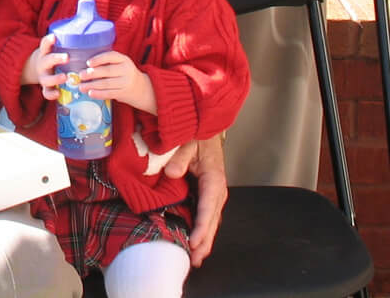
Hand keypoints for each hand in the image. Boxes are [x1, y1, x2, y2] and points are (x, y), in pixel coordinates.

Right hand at [24, 33, 68, 98]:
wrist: (39, 69)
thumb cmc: (54, 57)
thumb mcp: (57, 49)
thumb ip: (70, 45)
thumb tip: (95, 38)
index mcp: (46, 53)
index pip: (45, 44)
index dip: (49, 41)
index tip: (54, 37)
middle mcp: (43, 64)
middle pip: (47, 60)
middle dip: (56, 59)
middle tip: (67, 57)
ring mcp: (44, 77)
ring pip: (46, 78)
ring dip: (55, 78)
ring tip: (65, 77)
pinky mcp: (46, 88)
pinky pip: (46, 92)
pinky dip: (51, 94)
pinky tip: (58, 94)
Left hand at [77, 52, 154, 112]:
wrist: (141, 88)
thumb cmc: (123, 73)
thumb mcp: (120, 64)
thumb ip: (107, 63)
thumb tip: (84, 66)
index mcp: (124, 59)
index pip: (111, 56)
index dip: (99, 59)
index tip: (88, 63)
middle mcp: (126, 70)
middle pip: (107, 71)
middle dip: (92, 74)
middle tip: (81, 75)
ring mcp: (126, 82)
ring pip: (107, 84)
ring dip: (92, 85)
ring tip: (81, 87)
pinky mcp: (123, 93)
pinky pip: (109, 93)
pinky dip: (99, 94)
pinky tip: (90, 93)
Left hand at [163, 136, 227, 265]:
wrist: (205, 128)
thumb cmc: (196, 134)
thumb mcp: (187, 140)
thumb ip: (180, 156)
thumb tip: (172, 173)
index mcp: (214, 179)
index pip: (208, 208)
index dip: (201, 227)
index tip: (194, 242)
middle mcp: (217, 190)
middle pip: (212, 221)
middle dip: (204, 242)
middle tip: (194, 260)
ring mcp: (214, 194)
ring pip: (211, 222)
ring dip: (205, 240)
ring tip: (195, 258)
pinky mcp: (208, 195)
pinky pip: (206, 216)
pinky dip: (202, 231)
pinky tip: (195, 242)